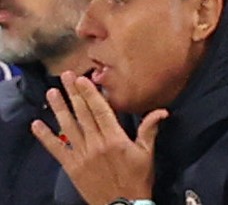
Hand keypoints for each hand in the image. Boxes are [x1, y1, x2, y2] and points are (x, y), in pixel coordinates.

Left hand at [31, 72, 162, 203]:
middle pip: (83, 114)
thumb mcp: (147, 153)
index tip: (83, 79)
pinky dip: (46, 137)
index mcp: (115, 138)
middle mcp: (96, 144)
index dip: (90, 94)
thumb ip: (150, 130)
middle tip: (66, 77)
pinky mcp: (72, 166)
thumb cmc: (137, 178)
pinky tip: (37, 125)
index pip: (100, 111)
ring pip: (68, 127)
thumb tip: (162, 110)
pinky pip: (56, 149)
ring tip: (52, 93)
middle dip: (74, 94)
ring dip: (59, 109)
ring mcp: (81, 155)